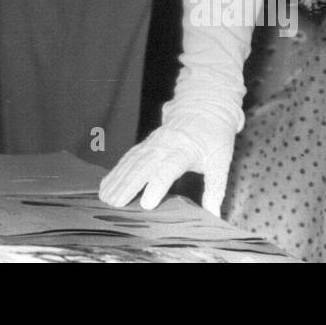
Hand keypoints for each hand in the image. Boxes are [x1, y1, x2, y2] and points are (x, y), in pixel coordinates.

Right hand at [99, 103, 236, 214]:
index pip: (168, 169)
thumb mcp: (221, 162)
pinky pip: (128, 157)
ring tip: (104, 197)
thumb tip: (214, 217)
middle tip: (115, 204)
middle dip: (128, 186)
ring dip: (117, 179)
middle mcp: (164, 145)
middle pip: (143, 166)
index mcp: (184, 151)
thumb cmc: (214, 137)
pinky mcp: (147, 143)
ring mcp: (153, 143)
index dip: (157, 186)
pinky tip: (106, 183)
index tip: (146, 204)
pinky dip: (116, 170)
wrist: (204, 108)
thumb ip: (215, 190)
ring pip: (131, 162)